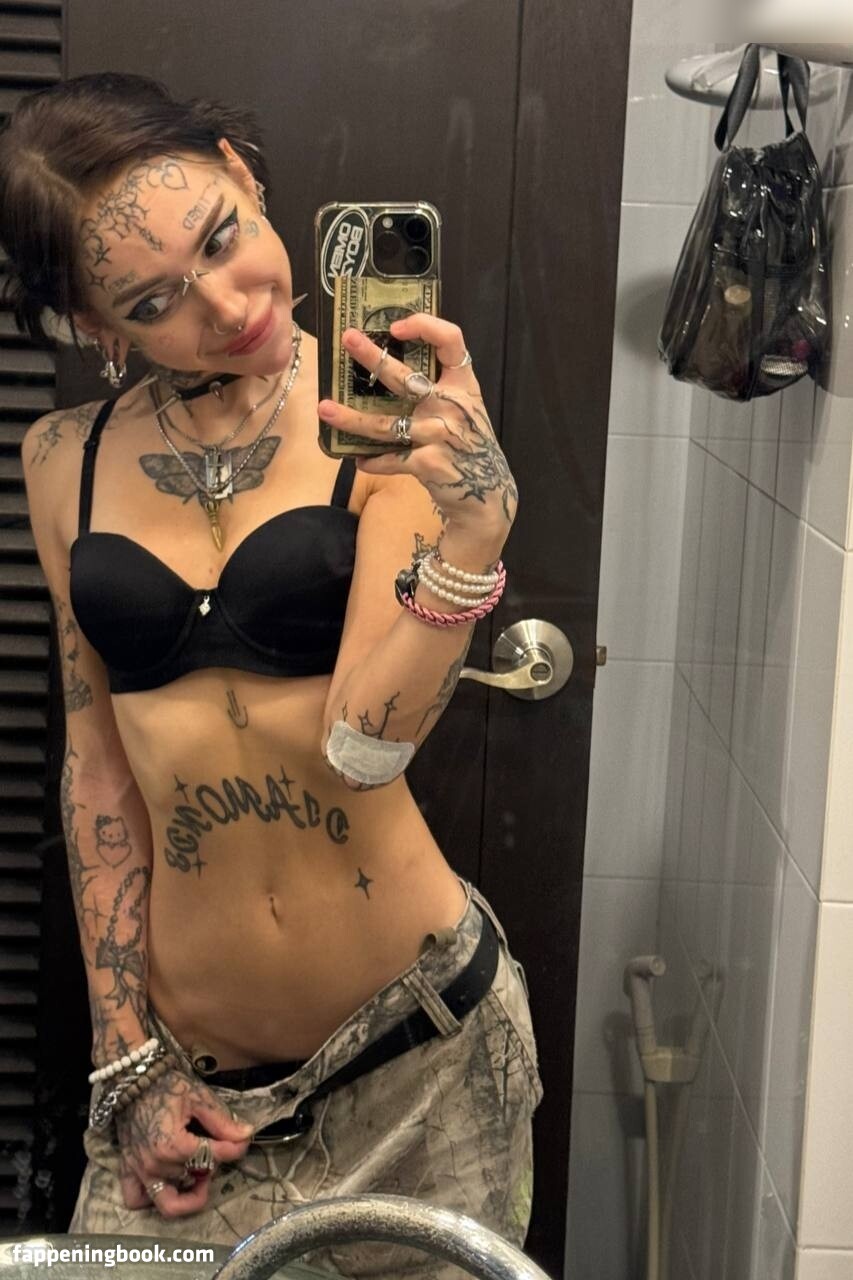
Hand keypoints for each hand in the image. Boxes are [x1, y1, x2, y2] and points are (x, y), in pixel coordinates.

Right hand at [115, 1065, 252, 1218]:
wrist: (134, 1079)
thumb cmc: (167, 1086)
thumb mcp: (198, 1098)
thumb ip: (222, 1122)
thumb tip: (246, 1135)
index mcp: (173, 1146)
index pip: (213, 1158)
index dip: (234, 1149)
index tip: (243, 1140)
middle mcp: (154, 1166)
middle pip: (194, 1178)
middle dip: (211, 1165)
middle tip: (217, 1148)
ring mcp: (139, 1172)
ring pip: (170, 1200)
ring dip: (187, 1188)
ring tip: (196, 1170)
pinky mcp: (127, 1171)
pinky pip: (137, 1200)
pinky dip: (153, 1198)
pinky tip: (168, 1182)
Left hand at [318, 314, 517, 533]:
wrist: (488, 493)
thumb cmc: (470, 446)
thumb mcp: (466, 410)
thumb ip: (440, 389)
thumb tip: (390, 368)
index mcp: (463, 385)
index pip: (451, 341)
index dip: (425, 326)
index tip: (395, 327)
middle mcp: (452, 405)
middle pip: (406, 376)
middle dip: (373, 357)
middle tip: (348, 340)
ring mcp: (439, 434)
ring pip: (385, 423)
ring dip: (351, 418)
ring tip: (323, 409)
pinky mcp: (428, 463)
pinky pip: (389, 459)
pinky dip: (372, 461)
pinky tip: (357, 459)